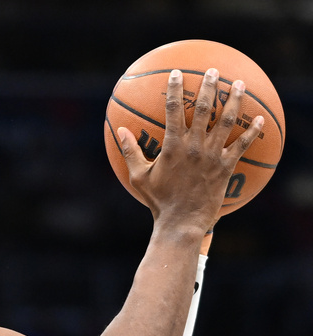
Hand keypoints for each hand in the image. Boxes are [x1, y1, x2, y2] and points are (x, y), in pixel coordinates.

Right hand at [118, 67, 264, 237]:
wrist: (182, 221)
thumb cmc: (158, 200)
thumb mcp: (139, 176)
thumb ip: (130, 151)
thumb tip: (119, 130)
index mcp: (173, 146)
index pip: (172, 110)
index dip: (174, 89)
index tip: (176, 73)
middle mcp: (195, 146)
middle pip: (203, 109)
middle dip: (208, 86)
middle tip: (213, 71)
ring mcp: (213, 155)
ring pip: (226, 121)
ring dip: (234, 100)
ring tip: (239, 84)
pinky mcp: (226, 166)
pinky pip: (242, 145)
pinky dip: (252, 132)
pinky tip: (260, 120)